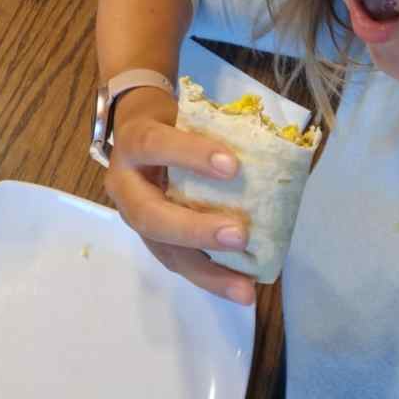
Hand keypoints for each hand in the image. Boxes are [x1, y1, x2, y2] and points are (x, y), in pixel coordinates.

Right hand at [105, 87, 255, 304]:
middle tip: (239, 235)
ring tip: (244, 287)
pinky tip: (241, 287)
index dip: (191, 155)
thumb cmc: (170, 120)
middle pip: (150, 215)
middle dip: (195, 230)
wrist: (137, 132)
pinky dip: (211, 277)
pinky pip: (179, 263)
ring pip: (164, 252)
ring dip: (207, 271)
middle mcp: (125, 185)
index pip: (155, 146)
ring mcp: (135, 218)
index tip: (232, 165)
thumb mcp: (183, 112)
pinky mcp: (153, 240)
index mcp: (133, 142)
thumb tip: (273, 143)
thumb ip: (214, 127)